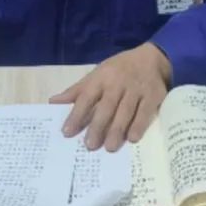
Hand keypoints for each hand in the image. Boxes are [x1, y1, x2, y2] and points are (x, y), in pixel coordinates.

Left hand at [51, 43, 171, 152]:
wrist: (151, 58)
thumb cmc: (118, 70)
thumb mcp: (97, 75)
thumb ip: (77, 91)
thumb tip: (52, 103)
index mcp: (101, 78)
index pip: (86, 97)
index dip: (76, 114)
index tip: (67, 132)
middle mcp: (118, 83)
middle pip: (106, 106)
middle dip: (98, 126)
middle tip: (90, 146)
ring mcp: (136, 89)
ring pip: (125, 110)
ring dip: (117, 129)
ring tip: (110, 147)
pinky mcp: (153, 95)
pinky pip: (145, 111)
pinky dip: (139, 124)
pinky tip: (132, 138)